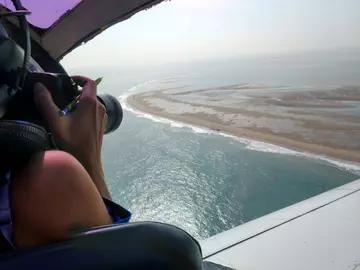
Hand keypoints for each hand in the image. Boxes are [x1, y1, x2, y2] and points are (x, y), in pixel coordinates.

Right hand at [34, 76, 110, 197]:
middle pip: (89, 93)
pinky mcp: (101, 125)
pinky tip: (72, 121)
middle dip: (74, 92)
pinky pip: (93, 112)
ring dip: (78, 103)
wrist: (88, 162)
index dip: (79, 78)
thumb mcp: (55, 121)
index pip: (89, 82)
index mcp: (91, 103)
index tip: (67, 80)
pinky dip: (83, 111)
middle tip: (60, 97)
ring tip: (64, 110)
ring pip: (91, 103)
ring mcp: (102, 117)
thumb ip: (46, 102)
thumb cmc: (72, 142)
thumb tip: (39, 86)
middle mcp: (100, 108)